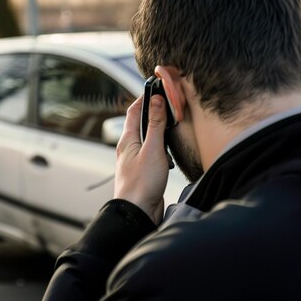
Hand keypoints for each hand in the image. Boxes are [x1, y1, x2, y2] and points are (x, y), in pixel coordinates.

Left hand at [114, 95, 169, 223]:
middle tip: (171, 104)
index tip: (158, 88)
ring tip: (173, 127)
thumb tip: (157, 100)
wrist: (137, 213)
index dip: (145, 97)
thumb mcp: (153, 150)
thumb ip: (156, 125)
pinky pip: (155, 153)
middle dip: (156, 113)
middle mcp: (130, 148)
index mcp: (127, 140)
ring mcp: (137, 160)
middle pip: (142, 123)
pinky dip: (164, 149)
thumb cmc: (141, 184)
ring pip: (150, 138)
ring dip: (161, 132)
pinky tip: (171, 154)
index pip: (134, 110)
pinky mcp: (146, 171)